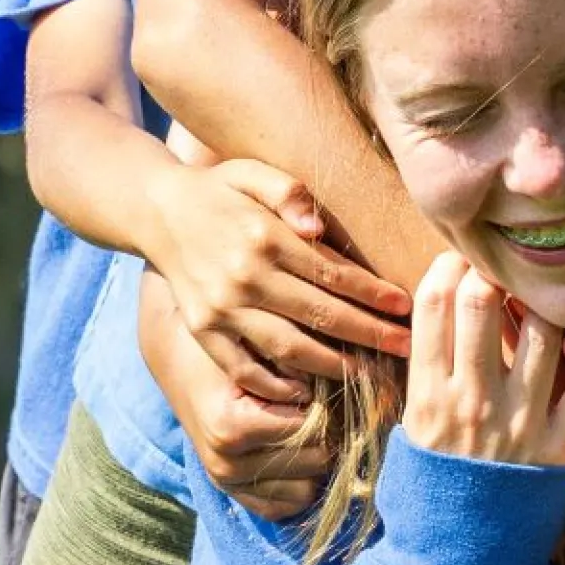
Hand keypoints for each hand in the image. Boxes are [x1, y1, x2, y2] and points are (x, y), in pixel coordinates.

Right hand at [135, 273, 329, 519]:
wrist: (181, 361)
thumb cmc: (228, 348)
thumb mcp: (261, 348)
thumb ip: (302, 367)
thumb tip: (361, 384)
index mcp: (232, 427)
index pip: (312, 430)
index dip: (328, 407)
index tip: (325, 389)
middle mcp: (226, 463)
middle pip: (315, 461)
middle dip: (328, 433)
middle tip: (325, 408)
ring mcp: (227, 483)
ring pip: (307, 489)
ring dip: (317, 461)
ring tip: (309, 429)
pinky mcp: (231, 494)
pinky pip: (284, 507)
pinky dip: (299, 485)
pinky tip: (298, 454)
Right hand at [146, 157, 413, 393]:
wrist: (157, 211)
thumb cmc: (219, 190)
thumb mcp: (252, 172)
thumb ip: (289, 191)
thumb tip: (316, 226)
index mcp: (264, 237)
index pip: (333, 273)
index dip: (373, 294)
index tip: (406, 308)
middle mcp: (244, 277)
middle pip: (320, 315)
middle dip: (369, 335)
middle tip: (407, 348)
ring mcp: (222, 309)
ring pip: (289, 347)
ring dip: (334, 365)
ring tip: (370, 375)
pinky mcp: (203, 331)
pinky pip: (243, 367)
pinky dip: (276, 386)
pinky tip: (308, 392)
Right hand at [399, 256, 564, 468]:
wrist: (463, 560)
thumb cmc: (436, 489)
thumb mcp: (410, 431)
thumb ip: (427, 375)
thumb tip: (446, 312)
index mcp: (427, 396)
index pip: (435, 303)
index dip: (449, 267)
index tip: (461, 264)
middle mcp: (473, 402)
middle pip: (482, 301)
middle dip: (492, 274)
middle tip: (502, 276)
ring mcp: (520, 422)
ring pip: (542, 330)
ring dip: (543, 308)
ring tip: (541, 309)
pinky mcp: (561, 444)